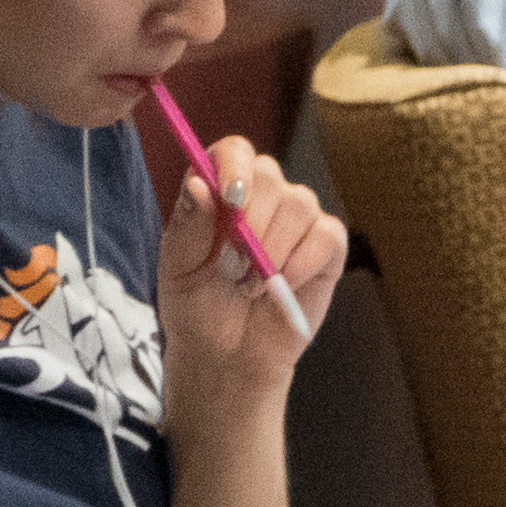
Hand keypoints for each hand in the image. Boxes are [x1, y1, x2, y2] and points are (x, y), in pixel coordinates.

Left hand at [153, 131, 345, 421]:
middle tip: (232, 268)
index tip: (231, 200)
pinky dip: (301, 264)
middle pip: (269, 176)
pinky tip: (280, 287)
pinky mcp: (326, 245)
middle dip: (250, 226)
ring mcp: (297, 217)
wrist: (227, 356)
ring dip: (272, 253)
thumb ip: (188, 226)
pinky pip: (326, 236)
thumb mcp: (178, 270)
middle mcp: (262, 194)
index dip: (235, 167)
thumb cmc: (197, 308)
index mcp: (221, 189)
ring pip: (299, 205)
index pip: (234, 150)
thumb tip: (199, 185)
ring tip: (250, 286)